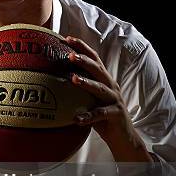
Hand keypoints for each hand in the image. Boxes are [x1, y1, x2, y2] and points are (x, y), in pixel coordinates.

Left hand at [66, 36, 150, 161]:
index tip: (67, 39)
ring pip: (100, 88)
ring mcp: (115, 100)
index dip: (82, 47)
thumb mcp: (90, 100)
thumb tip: (52, 82)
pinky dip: (89, 116)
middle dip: (84, 60)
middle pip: (98, 69)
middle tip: (70, 54)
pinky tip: (76, 118)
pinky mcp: (116, 114)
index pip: (94, 59)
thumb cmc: (103, 117)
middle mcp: (111, 86)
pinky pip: (101, 114)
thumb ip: (78, 90)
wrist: (124, 137)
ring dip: (87, 82)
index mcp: (104, 80)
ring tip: (73, 78)